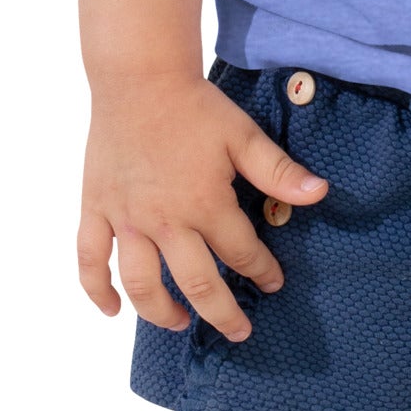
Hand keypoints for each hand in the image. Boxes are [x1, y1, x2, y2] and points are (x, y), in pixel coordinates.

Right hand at [77, 72, 328, 340]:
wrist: (139, 78)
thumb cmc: (194, 106)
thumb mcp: (242, 136)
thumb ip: (278, 171)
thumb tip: (320, 194)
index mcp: (204, 204)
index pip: (241, 253)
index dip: (262, 272)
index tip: (273, 283)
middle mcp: (164, 222)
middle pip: (195, 284)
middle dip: (221, 313)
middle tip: (238, 332)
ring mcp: (126, 220)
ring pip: (141, 284)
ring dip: (161, 313)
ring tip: (180, 323)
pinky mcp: (96, 209)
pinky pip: (90, 260)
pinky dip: (97, 290)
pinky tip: (112, 309)